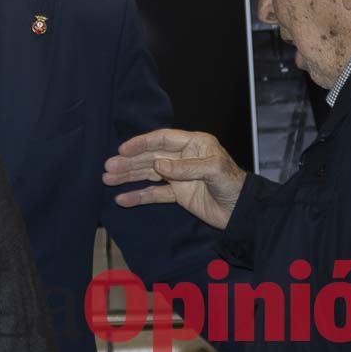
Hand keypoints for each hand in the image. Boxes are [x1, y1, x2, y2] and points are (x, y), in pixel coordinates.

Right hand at [103, 129, 246, 229]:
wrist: (243, 212)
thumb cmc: (233, 184)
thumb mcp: (214, 170)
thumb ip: (185, 167)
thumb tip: (157, 165)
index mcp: (193, 143)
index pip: (161, 139)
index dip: (141, 143)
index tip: (123, 150)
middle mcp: (183, 157)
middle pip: (150, 156)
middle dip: (129, 162)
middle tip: (108, 167)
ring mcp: (179, 175)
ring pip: (149, 173)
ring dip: (128, 176)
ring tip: (107, 178)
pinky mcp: (179, 194)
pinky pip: (155, 193)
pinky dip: (139, 195)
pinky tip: (123, 199)